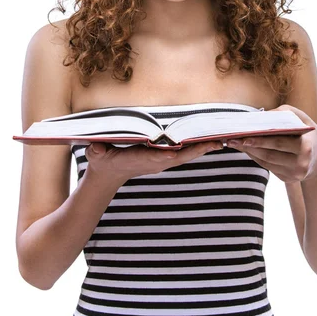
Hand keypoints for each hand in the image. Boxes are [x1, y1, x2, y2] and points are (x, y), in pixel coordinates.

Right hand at [85, 140, 223, 184]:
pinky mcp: (163, 159)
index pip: (157, 158)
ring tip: (220, 140)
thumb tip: (96, 148)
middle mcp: (155, 162)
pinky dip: (196, 147)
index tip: (180, 152)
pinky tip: (209, 141)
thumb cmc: (102, 161)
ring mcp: (160, 162)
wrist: (108, 174)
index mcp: (140, 160)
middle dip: (197, 150)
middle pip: (179, 157)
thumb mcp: (97, 156)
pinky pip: (183, 153)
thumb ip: (98, 151)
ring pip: (185, 156)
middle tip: (215, 142)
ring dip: (202, 148)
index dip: (169, 155)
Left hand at [226, 104, 316, 182]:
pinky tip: (246, 149)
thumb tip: (259, 117)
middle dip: (249, 146)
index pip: (279, 143)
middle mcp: (301, 164)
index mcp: (306, 147)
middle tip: (231, 140)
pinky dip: (256, 157)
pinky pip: (268, 166)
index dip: (260, 140)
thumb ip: (282, 113)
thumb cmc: (307, 131)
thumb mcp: (301, 117)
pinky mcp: (288, 179)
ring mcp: (295, 174)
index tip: (243, 136)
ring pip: (266, 162)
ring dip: (249, 152)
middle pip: (270, 154)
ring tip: (234, 143)